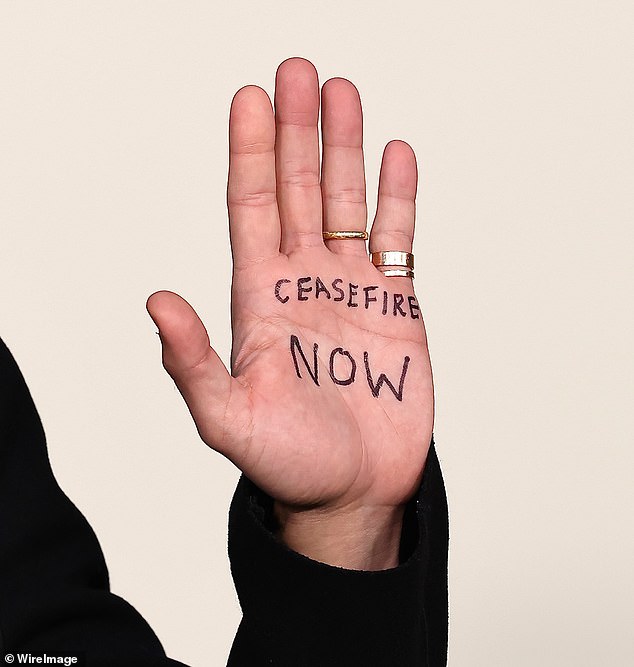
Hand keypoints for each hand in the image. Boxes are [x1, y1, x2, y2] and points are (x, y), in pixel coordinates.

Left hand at [146, 58, 433, 569]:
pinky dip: (398, 199)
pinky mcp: (395, 307)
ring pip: (346, 203)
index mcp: (259, 300)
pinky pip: (395, 241)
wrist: (353, 491)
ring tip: (343, 95)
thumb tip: (156, 302)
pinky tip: (396, 157)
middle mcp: (302, 283)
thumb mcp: (229, 420)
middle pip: (298, 191)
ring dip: (345, 150)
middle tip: (298, 73)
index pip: (251, 209)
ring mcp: (349, 290)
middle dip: (296, 132)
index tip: (250, 99)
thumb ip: (191, 363)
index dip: (250, 153)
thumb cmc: (291, 464)